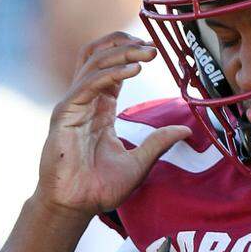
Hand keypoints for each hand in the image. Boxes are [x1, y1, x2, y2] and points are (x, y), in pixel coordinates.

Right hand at [37, 31, 190, 218]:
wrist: (76, 206)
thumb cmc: (100, 187)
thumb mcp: (139, 163)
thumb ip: (158, 143)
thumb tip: (186, 131)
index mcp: (100, 107)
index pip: (112, 67)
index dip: (131, 52)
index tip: (155, 48)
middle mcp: (85, 100)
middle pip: (100, 56)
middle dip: (125, 45)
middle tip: (153, 46)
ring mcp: (73, 104)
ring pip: (93, 63)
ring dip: (121, 52)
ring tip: (147, 52)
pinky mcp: (65, 113)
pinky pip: (87, 84)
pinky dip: (111, 73)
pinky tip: (132, 70)